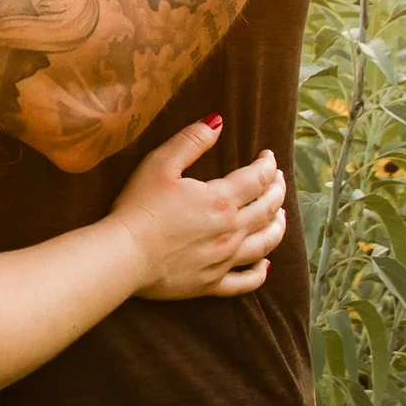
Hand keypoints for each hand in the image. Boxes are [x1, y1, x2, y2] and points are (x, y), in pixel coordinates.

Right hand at [110, 119, 287, 300]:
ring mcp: (223, 260)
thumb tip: (218, 121)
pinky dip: (260, 273)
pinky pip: (245, 282)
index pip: (258, 178)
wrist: (123, 255)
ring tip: (281, 216)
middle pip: (267, 209)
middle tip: (278, 180)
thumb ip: (192, 140)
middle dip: (277, 191)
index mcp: (221, 200)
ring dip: (277, 227)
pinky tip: (265, 265)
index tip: (268, 156)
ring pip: (265, 243)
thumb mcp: (161, 164)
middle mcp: (230, 231)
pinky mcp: (211, 284)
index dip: (268, 164)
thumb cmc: (139, 207)